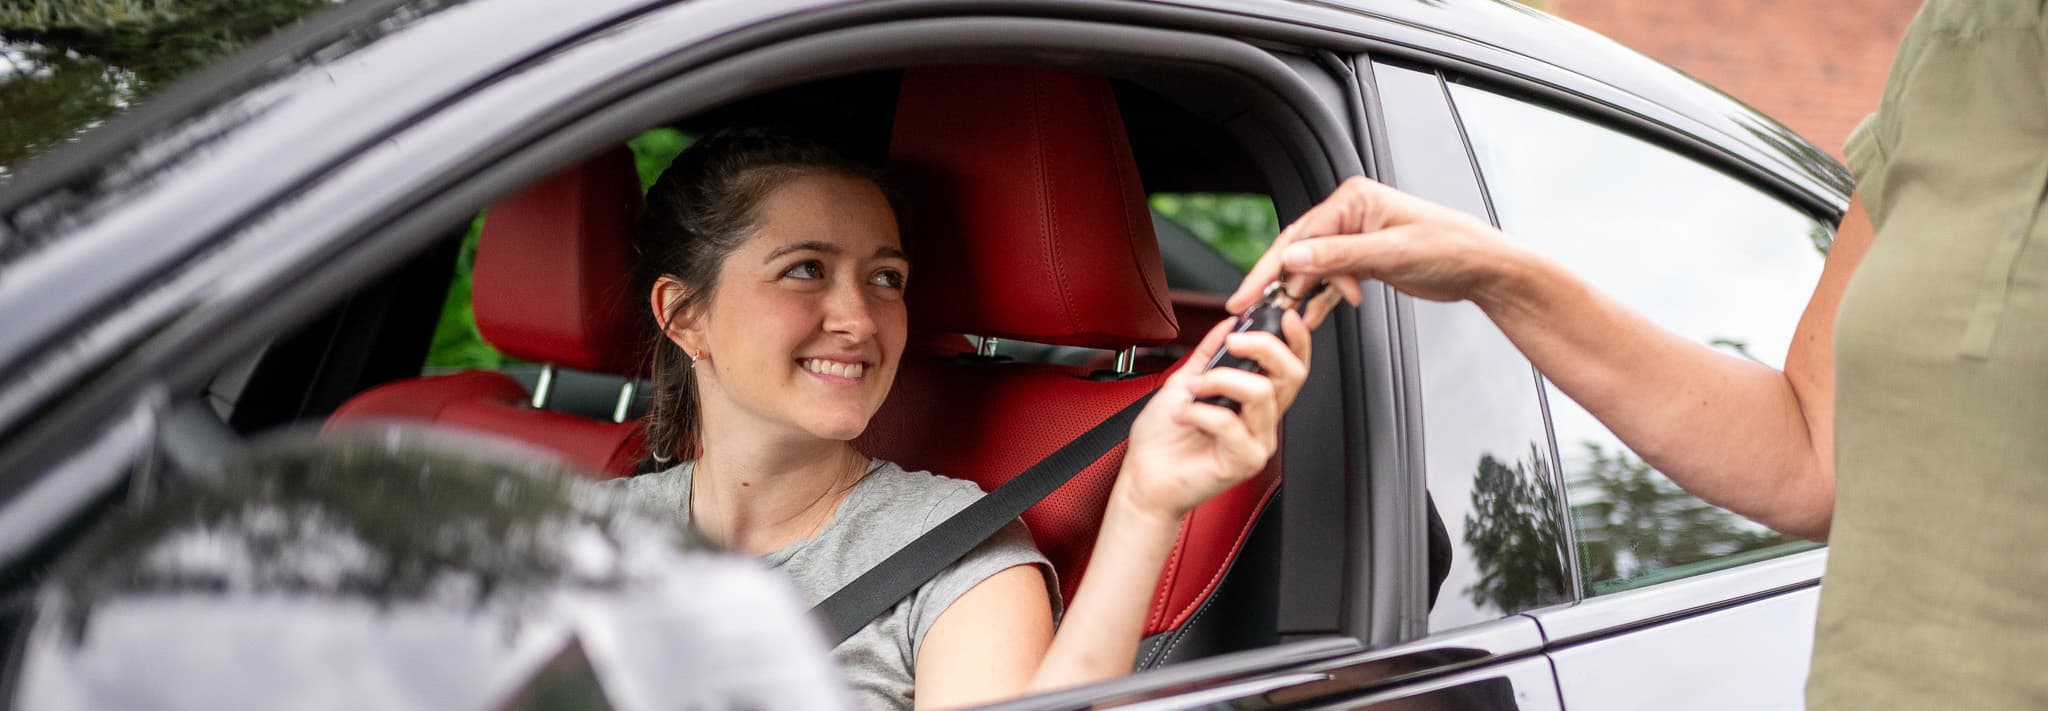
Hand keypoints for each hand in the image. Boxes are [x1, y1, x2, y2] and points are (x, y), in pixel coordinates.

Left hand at [1116, 313, 1311, 520]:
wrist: (1145, 477)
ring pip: (1261, 393)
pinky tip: (1183, 416)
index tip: (1284, 316)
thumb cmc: (1164, 439)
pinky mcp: (1244, 461)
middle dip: (1264, 347)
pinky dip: (1200, 411)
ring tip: (1193, 389)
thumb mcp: (1184, 381)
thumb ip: (1209, 353)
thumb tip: (1229, 325)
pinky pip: (1231, 423)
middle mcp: (1262, 420)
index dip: (1296, 339)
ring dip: (1219, 380)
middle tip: (1232, 344)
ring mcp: (1257, 442)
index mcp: (1253, 401)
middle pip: (1291, 374)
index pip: (1292, 366)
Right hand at [1227, 177, 1537, 327]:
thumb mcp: (1390, 252)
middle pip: (1300, 250)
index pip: (1301, 234)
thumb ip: (1339, 256)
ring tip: (1286, 320)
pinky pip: (1333, 280)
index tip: (1250, 293)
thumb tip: (1294, 257)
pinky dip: (1321, 300)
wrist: (1483, 268)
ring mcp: (1357, 237)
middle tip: (1251, 308)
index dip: (1272, 267)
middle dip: (1278, 282)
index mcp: (1354, 200)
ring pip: (1314, 268)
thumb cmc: (1450, 247)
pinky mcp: (1365, 260)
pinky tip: (1308, 317)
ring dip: (1303, 295)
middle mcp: (1351, 215)